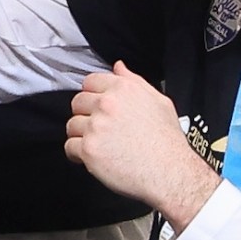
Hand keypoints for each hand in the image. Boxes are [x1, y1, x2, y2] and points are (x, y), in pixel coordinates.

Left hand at [65, 62, 216, 225]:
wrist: (170, 172)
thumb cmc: (167, 141)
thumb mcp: (159, 102)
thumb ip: (134, 81)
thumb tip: (118, 67)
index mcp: (123, 89)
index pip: (90, 81)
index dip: (93, 95)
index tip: (96, 107)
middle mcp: (107, 105)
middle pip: (77, 103)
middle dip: (85, 115)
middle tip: (99, 129)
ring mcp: (96, 127)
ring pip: (72, 125)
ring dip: (81, 135)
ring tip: (99, 144)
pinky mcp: (89, 149)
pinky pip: (70, 147)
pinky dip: (78, 154)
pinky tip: (93, 157)